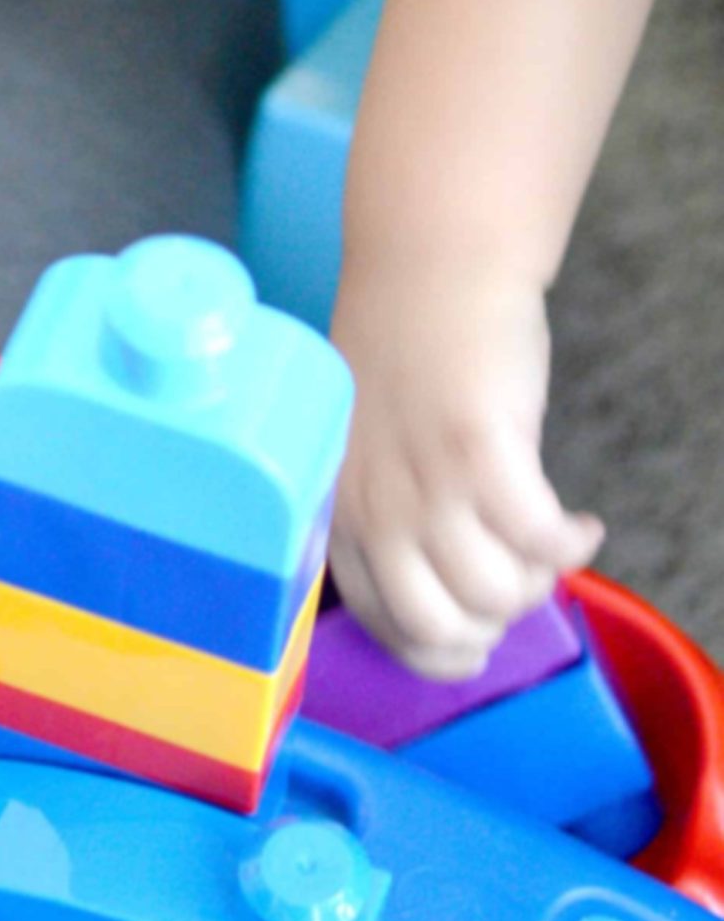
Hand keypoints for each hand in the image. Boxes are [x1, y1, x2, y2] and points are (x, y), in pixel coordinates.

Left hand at [328, 255, 602, 676]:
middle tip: (518, 589)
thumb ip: (390, 513)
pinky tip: (580, 526)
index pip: (382, 626)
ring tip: (548, 547)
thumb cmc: (405, 354)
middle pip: (439, 630)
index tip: (476, 639)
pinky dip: (571, 547)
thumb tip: (446, 588)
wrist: (431, 270)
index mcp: (340, 513)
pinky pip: (540, 543)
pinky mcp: (483, 456)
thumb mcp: (368, 450)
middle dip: (491, 626)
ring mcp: (426, 485)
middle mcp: (374, 509)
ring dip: (537, 585)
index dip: (439, 650)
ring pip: (496, 596)